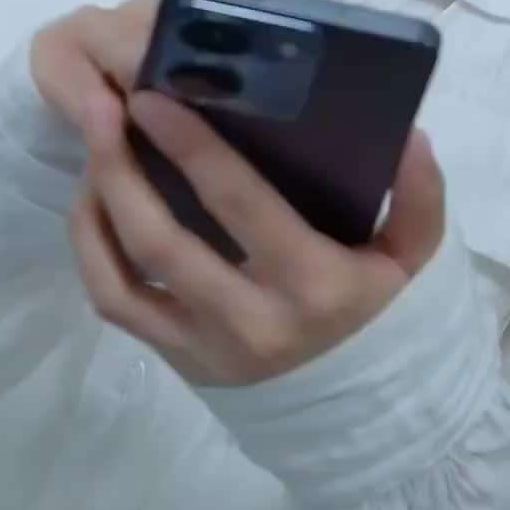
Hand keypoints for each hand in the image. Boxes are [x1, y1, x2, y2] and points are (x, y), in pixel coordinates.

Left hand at [30, 0, 446, 387]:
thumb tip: (408, 136)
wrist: (364, 412)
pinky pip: (115, 303)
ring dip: (94, 206)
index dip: (188, 147)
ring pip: (120, 277)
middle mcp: (248, 319)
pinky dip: (91, 250)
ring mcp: (203, 347)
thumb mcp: (414, 256)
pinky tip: (92, 202)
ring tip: (91, 148)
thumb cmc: (380, 310)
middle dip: (118, 166)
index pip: (238, 203)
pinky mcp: (177, 360)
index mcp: (310, 282)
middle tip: (99, 107)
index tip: (150, 97)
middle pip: (160, 239)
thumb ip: (418, 195)